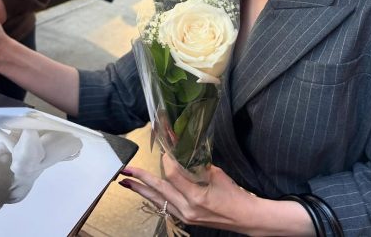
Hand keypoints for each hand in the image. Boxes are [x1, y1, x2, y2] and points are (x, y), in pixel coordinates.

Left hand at [119, 155, 263, 233]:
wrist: (244, 217)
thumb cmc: (233, 193)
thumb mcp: (216, 173)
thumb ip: (196, 165)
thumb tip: (179, 155)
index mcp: (197, 197)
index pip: (173, 176)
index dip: (167, 161)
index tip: (164, 151)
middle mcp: (187, 209)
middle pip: (159, 191)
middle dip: (140, 180)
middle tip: (126, 171)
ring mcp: (185, 216)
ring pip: (158, 200)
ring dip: (141, 190)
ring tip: (126, 183)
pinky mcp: (185, 219)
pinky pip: (165, 206)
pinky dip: (154, 197)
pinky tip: (145, 192)